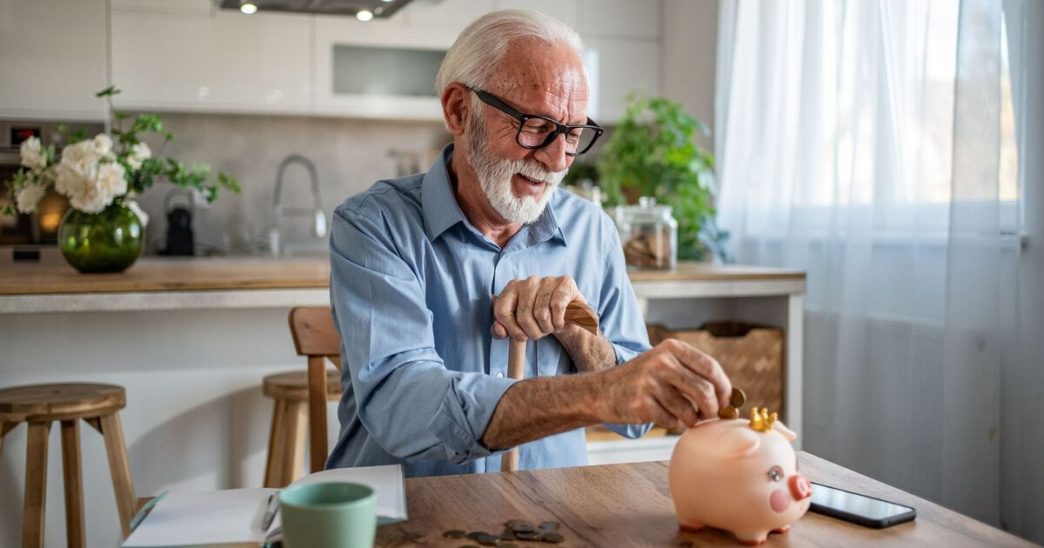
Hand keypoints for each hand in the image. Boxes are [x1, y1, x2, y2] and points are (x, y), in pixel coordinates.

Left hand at [493, 276, 584, 340]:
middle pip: (523, 316)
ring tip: (550, 327)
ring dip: (547, 328)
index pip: (501, 310)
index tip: (521, 337)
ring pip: (541, 313)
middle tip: (540, 333)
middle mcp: (529, 281)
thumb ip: (502, 330)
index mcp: (512, 288)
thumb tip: (498, 331)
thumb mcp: (518, 327)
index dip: (511, 329)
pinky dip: (558, 322)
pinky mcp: (564, 282)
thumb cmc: (540, 320)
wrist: (569, 316)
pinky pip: (557, 308)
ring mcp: (547, 280)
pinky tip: (559, 323)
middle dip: (533, 332)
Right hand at [597, 339, 731, 427]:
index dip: (724, 388)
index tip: (727, 402)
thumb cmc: (642, 380)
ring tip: (682, 416)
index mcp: (671, 348)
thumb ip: (694, 373)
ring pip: (689, 411)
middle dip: (712, 409)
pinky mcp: (641, 404)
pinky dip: (671, 423)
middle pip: (704, 391)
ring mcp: (650, 382)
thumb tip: (731, 397)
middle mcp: (661, 361)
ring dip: (690, 420)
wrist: (602, 391)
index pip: (710, 367)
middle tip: (709, 416)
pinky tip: (659, 415)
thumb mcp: (665, 364)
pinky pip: (671, 421)